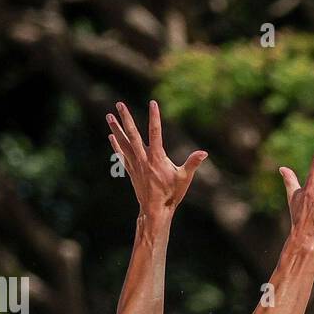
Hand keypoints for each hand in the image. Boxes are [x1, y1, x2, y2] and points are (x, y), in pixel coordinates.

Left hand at [107, 100, 206, 220]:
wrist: (155, 209)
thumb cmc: (171, 194)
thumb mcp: (184, 178)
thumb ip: (193, 163)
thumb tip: (204, 153)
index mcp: (157, 158)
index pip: (155, 132)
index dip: (154, 117)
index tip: (153, 103)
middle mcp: (143, 159)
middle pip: (133, 134)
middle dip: (126, 118)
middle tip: (119, 104)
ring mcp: (135, 165)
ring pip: (124, 143)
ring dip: (116, 129)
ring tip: (109, 116)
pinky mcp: (132, 171)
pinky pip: (122, 155)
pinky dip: (116, 146)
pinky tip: (112, 136)